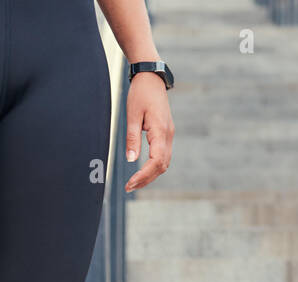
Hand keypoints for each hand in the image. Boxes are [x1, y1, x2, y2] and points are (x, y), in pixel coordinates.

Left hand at [123, 72, 173, 191]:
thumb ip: (132, 138)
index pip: (156, 161)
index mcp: (160, 131)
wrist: (152, 78)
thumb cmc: (140, 93)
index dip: (144, 175)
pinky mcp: (166, 134)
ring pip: (163, 163)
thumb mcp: (132, 115)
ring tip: (134, 183)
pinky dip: (153, 167)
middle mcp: (168, 135)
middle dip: (146, 179)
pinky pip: (163, 156)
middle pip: (161, 166)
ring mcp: (169, 135)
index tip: (130, 183)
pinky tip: (142, 171)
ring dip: (150, 175)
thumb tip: (131, 160)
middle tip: (129, 187)